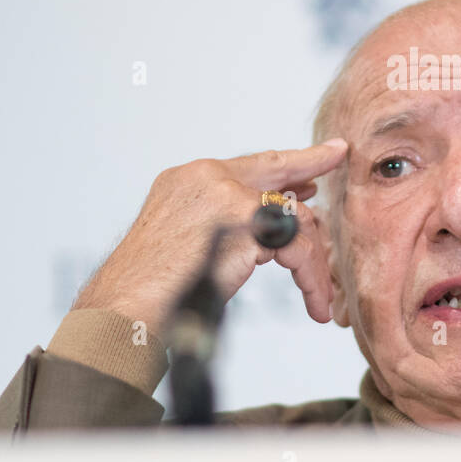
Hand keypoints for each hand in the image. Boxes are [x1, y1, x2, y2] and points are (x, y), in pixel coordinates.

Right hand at [73, 139, 347, 337]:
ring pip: (292, 220)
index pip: (248, 165)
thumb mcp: (185, 243)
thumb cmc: (148, 291)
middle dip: (311, 163)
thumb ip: (220, 225)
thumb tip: (266, 230)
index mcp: (186, 180)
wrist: (122, 307)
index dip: (286, 163)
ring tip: (323, 298)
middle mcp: (206, 178)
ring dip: (313, 264)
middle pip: (274, 171)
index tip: (315, 158)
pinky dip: (310, 277)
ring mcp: (226, 195)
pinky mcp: (244, 221)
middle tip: (338, 154)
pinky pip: (296, 246)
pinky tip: (314, 301)